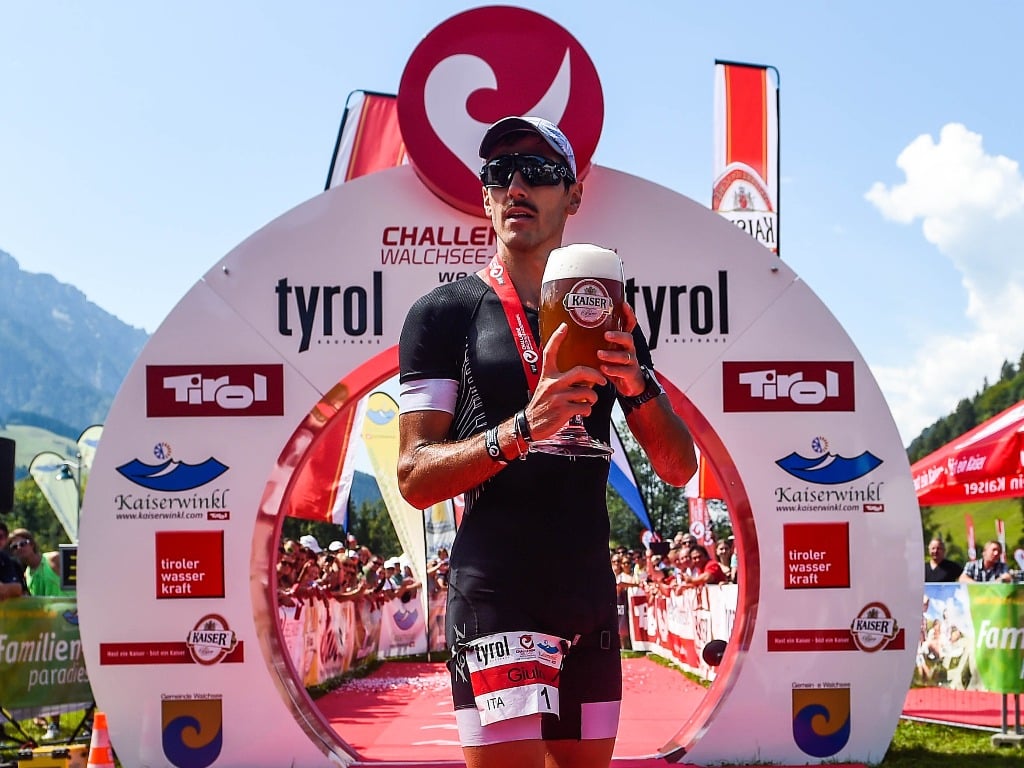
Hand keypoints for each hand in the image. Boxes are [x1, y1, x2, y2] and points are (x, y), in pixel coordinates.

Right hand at [524, 322, 607, 440]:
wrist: (531, 425)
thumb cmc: (542, 405)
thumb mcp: (545, 387)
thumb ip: (559, 378)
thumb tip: (580, 375)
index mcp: (547, 375)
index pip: (550, 352)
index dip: (557, 338)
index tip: (564, 326)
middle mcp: (552, 383)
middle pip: (581, 371)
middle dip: (596, 375)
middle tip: (602, 379)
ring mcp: (558, 397)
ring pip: (587, 392)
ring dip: (592, 398)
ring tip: (589, 401)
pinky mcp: (564, 410)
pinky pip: (585, 407)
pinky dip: (587, 410)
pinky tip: (583, 411)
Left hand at [598, 302, 645, 396]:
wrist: (630, 386)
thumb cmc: (615, 366)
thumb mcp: (607, 352)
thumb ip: (596, 343)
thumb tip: (574, 331)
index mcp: (623, 342)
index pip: (629, 325)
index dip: (628, 315)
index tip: (623, 304)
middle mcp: (628, 349)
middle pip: (629, 338)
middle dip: (618, 335)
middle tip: (606, 335)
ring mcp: (631, 362)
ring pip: (625, 355)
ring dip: (612, 354)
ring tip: (600, 354)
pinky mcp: (630, 374)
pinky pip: (624, 371)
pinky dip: (613, 370)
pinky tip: (603, 369)